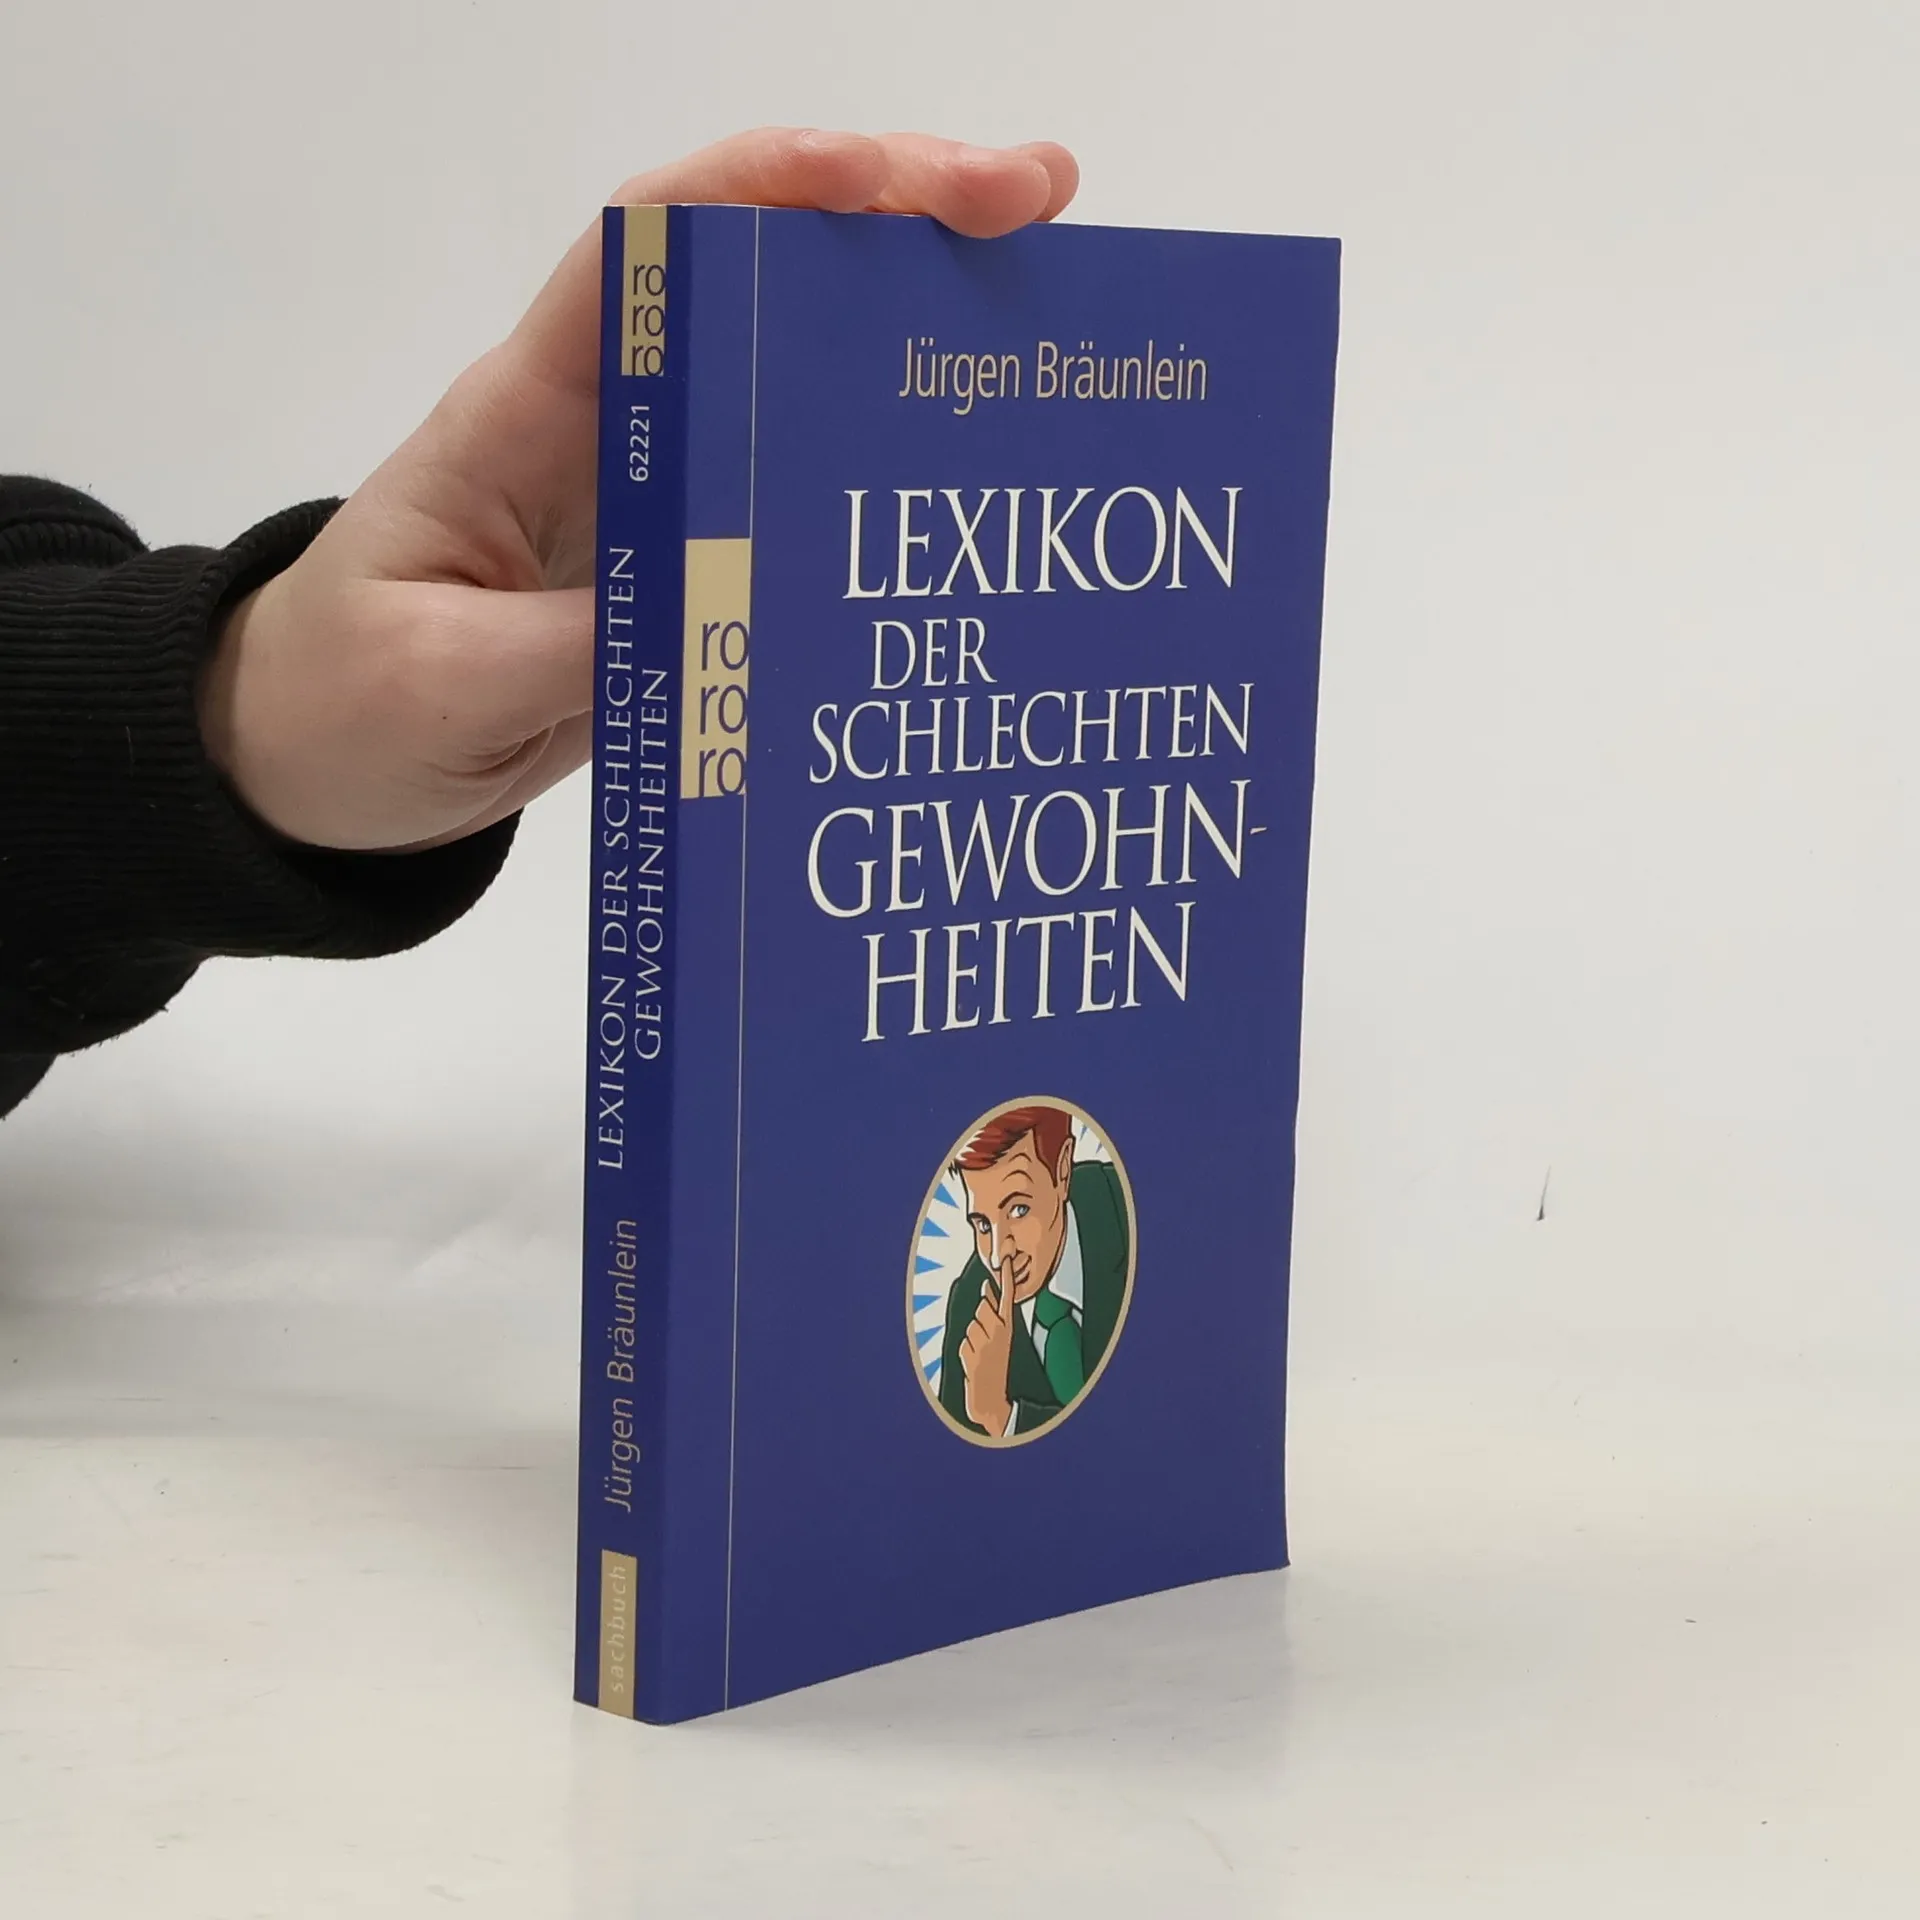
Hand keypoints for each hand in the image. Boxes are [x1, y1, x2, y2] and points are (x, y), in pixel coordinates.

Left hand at [199, 128, 1079, 850]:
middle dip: (894, 225)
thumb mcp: (442, 681)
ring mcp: (656, 496)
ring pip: (795, 380)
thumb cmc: (340, 701)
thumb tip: (738, 623)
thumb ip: (578, 647)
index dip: (769, 187)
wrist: (309, 766)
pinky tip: (975, 489)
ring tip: (1050, 317)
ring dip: (914, 336)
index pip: (650, 248)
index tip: (894, 178)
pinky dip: (885, 479)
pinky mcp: (686, 573)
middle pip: (756, 282)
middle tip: (1039, 204)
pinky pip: (796, 501)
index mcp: (528, 413)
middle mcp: (608, 426)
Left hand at [959, 1259, 1018, 1437]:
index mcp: (1009, 1328)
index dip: (1006, 1277)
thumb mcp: (1001, 1337)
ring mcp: (984, 1342)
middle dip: (981, 1318)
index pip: (1008, 1296)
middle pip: (982, 1307)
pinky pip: (962, 1340)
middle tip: (987, 1339)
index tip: (1004, 1258)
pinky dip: (965, 1349)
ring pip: (971, 1324)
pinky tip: (974, 1361)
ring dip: (972, 1336)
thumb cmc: (995, 1363)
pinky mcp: (970, 1351)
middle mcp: (999, 1333)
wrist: (990, 1395)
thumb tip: (986, 1287)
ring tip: (981, 1352)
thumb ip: (994, 1312)